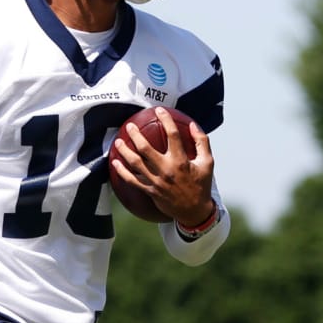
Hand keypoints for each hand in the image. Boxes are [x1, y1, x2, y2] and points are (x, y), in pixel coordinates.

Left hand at [112, 108, 215, 226]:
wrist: (194, 211)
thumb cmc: (201, 184)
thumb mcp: (207, 162)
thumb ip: (202, 142)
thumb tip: (193, 124)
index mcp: (181, 161)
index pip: (172, 135)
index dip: (165, 120)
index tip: (159, 110)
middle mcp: (167, 170)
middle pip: (146, 148)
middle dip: (136, 135)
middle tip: (130, 126)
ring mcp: (156, 181)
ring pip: (136, 164)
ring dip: (125, 151)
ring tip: (118, 141)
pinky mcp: (150, 191)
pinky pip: (132, 181)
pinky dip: (122, 172)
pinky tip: (115, 163)